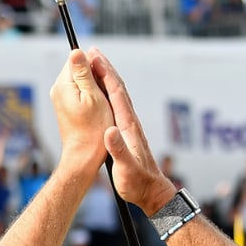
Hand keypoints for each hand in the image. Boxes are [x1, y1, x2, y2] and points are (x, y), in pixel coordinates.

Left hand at [48, 50, 115, 170]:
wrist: (83, 156)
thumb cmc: (92, 129)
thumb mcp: (93, 96)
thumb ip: (83, 73)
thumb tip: (76, 51)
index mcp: (63, 85)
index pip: (77, 59)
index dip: (94, 65)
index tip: (104, 79)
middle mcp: (58, 89)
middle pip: (79, 69)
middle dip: (95, 75)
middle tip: (105, 94)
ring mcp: (61, 98)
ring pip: (82, 81)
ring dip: (96, 87)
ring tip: (103, 103)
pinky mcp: (66, 106)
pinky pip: (81, 92)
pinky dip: (93, 96)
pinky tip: (99, 109)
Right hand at [87, 49, 176, 209]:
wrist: (152, 192)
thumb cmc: (137, 183)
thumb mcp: (126, 169)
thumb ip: (118, 150)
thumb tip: (109, 130)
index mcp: (128, 126)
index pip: (117, 94)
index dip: (106, 75)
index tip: (94, 58)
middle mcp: (130, 122)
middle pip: (118, 89)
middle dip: (106, 69)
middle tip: (93, 52)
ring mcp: (129, 127)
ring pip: (118, 96)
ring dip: (107, 79)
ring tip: (95, 66)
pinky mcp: (126, 133)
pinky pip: (116, 106)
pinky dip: (108, 93)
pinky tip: (102, 93)